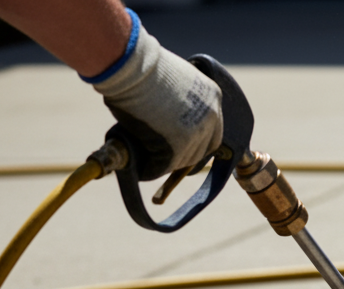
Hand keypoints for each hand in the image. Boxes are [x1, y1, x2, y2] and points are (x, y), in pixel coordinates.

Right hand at [88, 11, 222, 180]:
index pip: (214, 131)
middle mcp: (211, 116)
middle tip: (167, 158)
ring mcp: (197, 133)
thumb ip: (181, 100)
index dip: (199, 142)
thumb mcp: (174, 80)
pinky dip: (154, 168)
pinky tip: (143, 167)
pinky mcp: (179, 147)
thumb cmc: (141, 67)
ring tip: (150, 160)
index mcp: (212, 96)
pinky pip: (165, 165)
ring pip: (184, 159)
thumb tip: (171, 120)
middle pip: (202, 150)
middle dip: (185, 156)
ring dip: (168, 162)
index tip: (186, 147)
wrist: (129, 65)